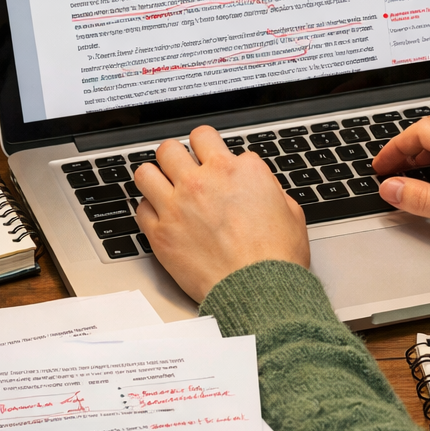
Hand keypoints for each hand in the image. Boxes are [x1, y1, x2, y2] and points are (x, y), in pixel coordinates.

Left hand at [132, 126, 310, 301]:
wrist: (259, 291)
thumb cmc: (277, 257)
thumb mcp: (289, 209)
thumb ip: (266, 186)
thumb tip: (257, 183)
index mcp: (235, 170)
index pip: (208, 139)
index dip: (210, 152)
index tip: (209, 161)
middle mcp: (202, 181)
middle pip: (170, 148)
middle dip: (176, 156)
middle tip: (181, 168)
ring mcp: (177, 206)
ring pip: (146, 172)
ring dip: (155, 177)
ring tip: (162, 187)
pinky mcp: (161, 233)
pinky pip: (140, 209)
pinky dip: (149, 210)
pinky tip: (160, 216)